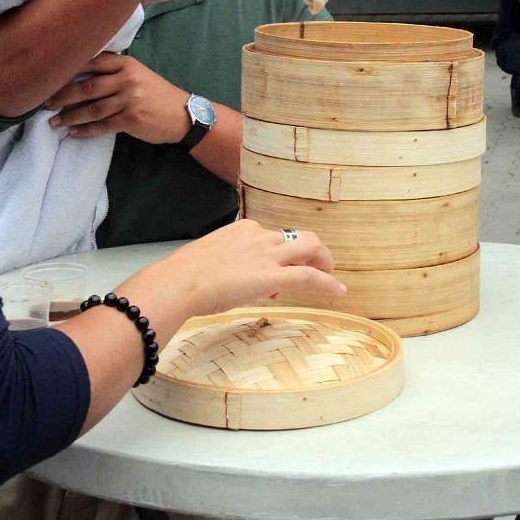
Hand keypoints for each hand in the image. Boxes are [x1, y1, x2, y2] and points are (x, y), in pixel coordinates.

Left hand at [46, 52, 187, 141]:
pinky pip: (102, 125)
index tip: (49, 75)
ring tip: (53, 122)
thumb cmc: (157, 95)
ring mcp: (129, 99)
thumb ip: (115, 71)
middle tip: (44, 103)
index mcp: (126, 64)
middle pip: (86, 87)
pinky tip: (73, 132)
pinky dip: (85, 130)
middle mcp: (127, 79)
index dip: (69, 68)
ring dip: (69, 116)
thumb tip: (81, 74)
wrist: (183, 115)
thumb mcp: (139, 74)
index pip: (92, 61)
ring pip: (91, 109)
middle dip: (62, 96)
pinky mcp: (131, 119)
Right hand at [158, 219, 346, 316]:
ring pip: (311, 247)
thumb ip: (224, 265)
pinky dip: (328, 282)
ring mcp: (267, 254)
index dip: (279, 256)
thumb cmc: (184, 275)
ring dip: (325, 262)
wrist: (180, 282)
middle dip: (314, 251)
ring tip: (332, 277)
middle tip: (317, 267)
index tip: (272, 279)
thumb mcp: (207, 260)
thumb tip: (228, 279)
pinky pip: (310, 276)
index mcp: (242, 229)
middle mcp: (259, 235)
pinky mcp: (272, 276)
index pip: (272, 237)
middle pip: (299, 236)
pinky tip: (339, 290)